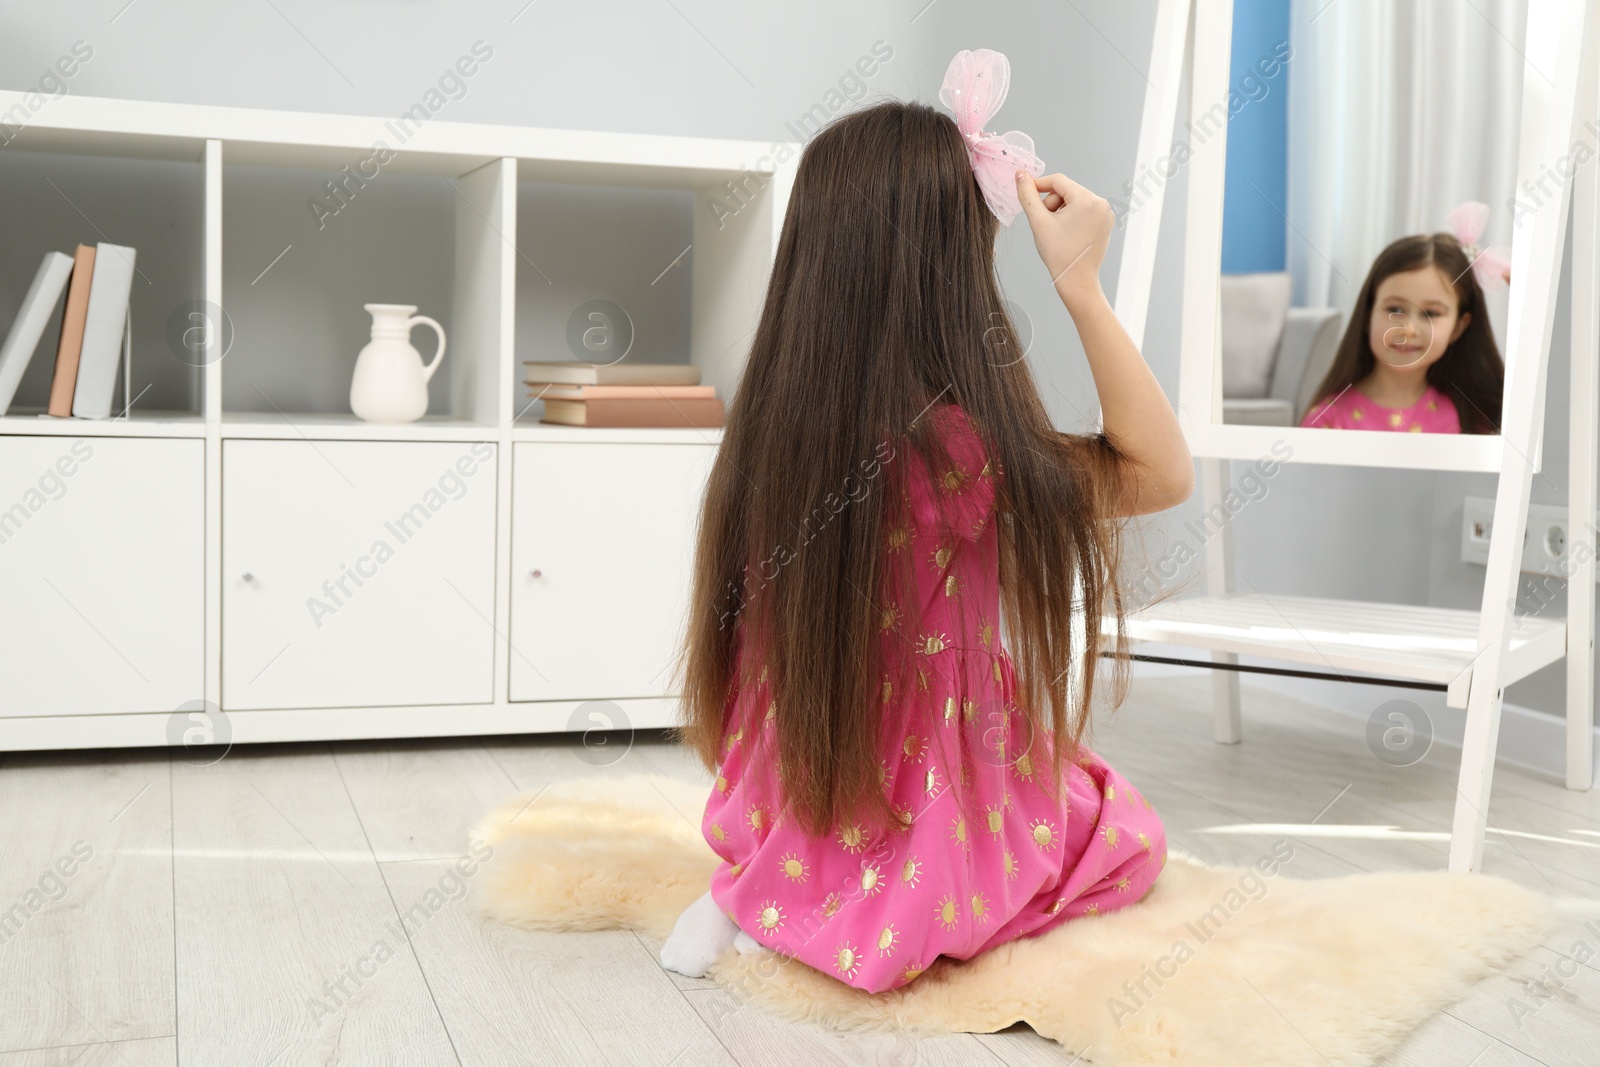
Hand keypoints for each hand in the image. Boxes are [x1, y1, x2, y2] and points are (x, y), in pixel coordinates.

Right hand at [1015, 171, 1113, 307]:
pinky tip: (1067, 235)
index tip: (1025, 192)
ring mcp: (1105, 213)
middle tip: (1045, 224)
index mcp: (1086, 200)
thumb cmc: (1059, 255)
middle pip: (1067, 191)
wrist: (1077, 281)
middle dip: (1052, 204)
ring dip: (1061, 211)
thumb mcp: (1038, 222)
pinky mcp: (1105, 223)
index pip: (1058, 181)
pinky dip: (1072, 218)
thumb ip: (1027, 195)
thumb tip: (1020, 175)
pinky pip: (1084, 211)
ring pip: (1074, 201)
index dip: (1039, 184)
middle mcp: (1100, 203)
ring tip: (1057, 232)